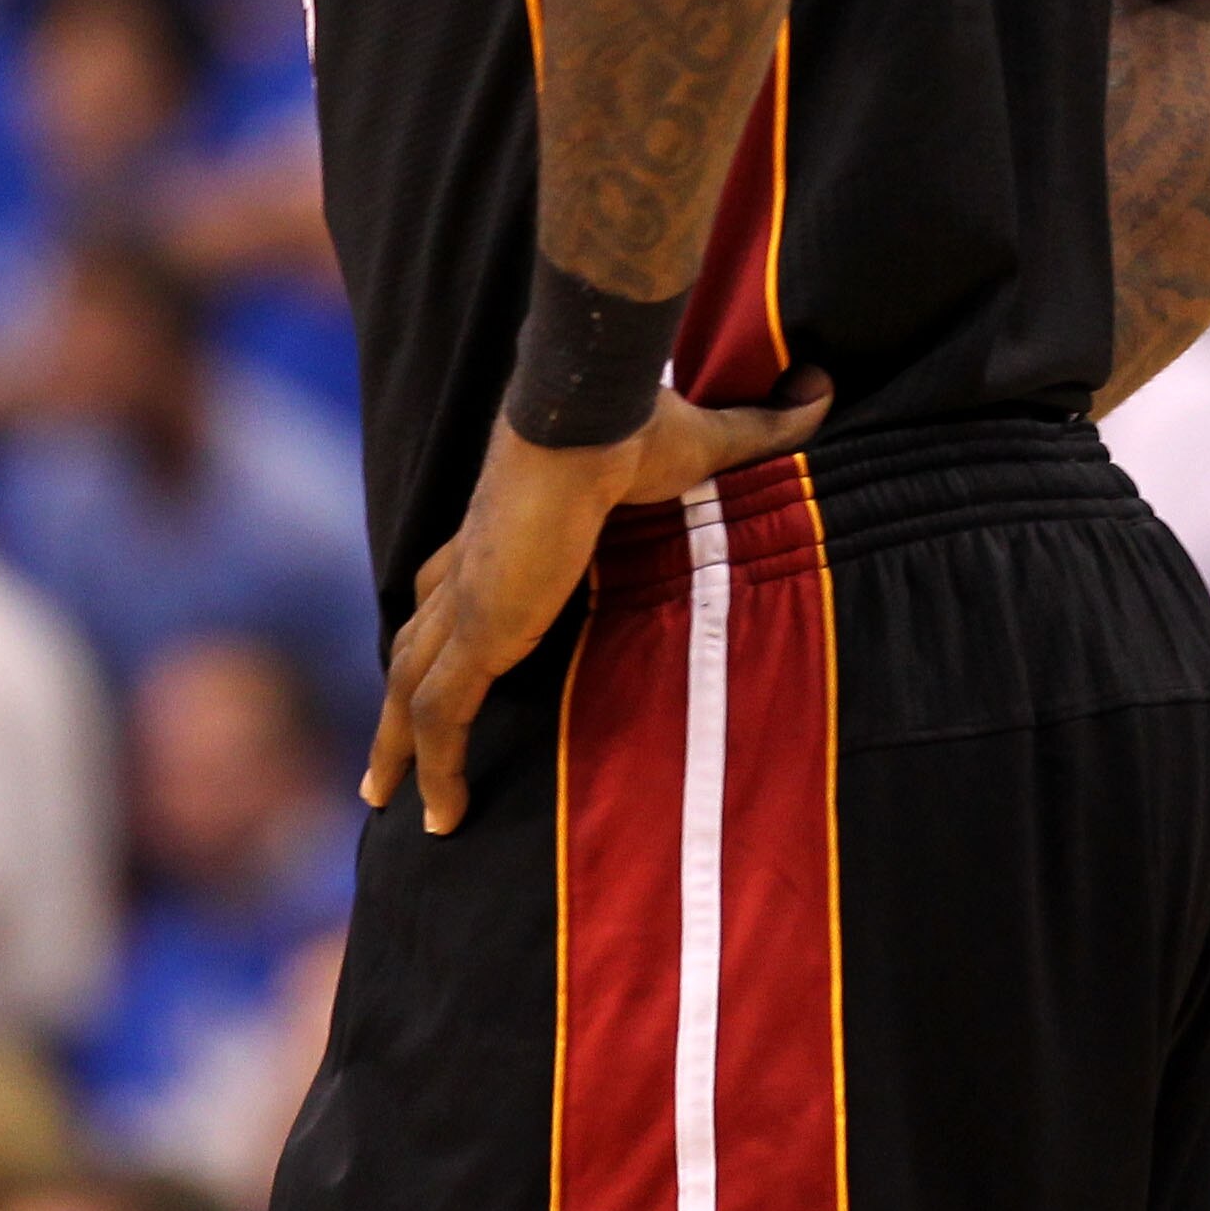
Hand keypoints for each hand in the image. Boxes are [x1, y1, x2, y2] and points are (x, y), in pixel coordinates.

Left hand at [365, 371, 829, 832]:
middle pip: (414, 643)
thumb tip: (822, 392)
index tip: (442, 650)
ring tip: (387, 800)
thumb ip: (759, 429)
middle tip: (388, 755)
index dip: (443, 617)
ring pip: (410, 689)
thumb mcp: (706, 441)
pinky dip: (436, 768)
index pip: (454, 580)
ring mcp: (468, 604)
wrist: (589, 418)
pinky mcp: (478, 634)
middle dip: (399, 699)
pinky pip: (442, 717)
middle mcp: (472, 570)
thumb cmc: (636, 425)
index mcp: (506, 528)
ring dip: (398, 746)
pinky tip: (441, 818)